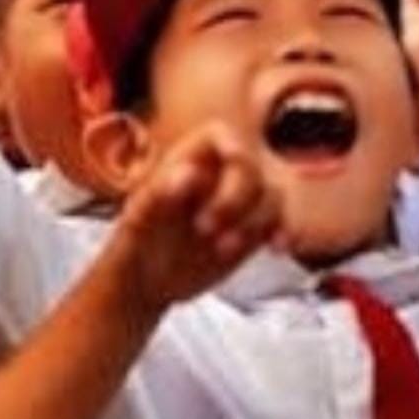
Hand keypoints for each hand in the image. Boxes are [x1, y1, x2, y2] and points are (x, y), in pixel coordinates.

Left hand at [110, 125, 282, 310]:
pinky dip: (285, 231)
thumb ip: (159, 194)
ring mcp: (237, 203)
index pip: (219, 136)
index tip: (233, 164)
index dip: (232, 145)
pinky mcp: (252, 229)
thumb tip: (188, 172)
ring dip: (255, 223)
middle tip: (204, 229)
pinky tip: (276, 248)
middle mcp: (216, 177)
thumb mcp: (137, 221)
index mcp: (185, 163)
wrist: (145, 282)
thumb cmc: (134, 244)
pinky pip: (282, 221)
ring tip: (221, 249)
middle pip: (252, 168)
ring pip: (271, 194)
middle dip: (237, 198)